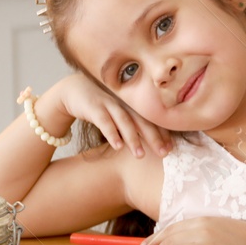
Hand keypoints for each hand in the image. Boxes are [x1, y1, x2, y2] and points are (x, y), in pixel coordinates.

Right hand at [41, 74, 169, 158]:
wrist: (73, 89)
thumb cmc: (102, 104)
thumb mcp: (119, 112)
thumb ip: (133, 122)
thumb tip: (153, 141)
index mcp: (134, 105)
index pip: (152, 119)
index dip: (163, 133)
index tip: (172, 147)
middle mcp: (125, 103)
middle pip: (143, 121)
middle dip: (155, 137)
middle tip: (164, 153)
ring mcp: (110, 104)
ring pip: (125, 122)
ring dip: (133, 139)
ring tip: (140, 155)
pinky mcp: (94, 107)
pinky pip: (104, 121)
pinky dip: (112, 133)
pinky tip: (118, 146)